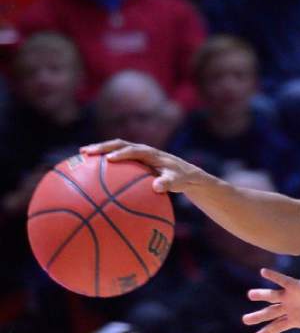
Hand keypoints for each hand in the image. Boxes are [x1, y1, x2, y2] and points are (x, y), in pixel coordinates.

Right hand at [80, 139, 201, 193]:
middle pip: (118, 144)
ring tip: (81, 156)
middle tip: (86, 152)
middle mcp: (141, 150)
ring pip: (114, 148)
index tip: (109, 159)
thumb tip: (157, 187)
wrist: (185, 173)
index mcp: (150, 153)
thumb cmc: (180, 178)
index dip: (122, 154)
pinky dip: (102, 162)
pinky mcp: (132, 160)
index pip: (134, 151)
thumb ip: (168, 183)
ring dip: (99, 150)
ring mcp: (136, 154)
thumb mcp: (177, 181)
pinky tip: (89, 171)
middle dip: (102, 147)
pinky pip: (115, 158)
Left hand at [243, 268, 299, 332]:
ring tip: (250, 295)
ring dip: (261, 295)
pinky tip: (262, 272)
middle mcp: (292, 307)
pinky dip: (273, 276)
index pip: (277, 326)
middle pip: (270, 312)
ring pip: (272, 296)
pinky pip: (282, 280)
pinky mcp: (297, 286)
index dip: (266, 332)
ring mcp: (293, 296)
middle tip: (245, 320)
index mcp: (296, 319)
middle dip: (258, 316)